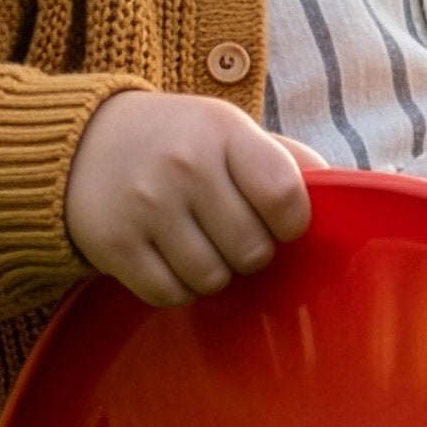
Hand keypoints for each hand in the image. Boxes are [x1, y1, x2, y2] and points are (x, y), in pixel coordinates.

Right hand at [63, 89, 321, 305]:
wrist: (81, 143)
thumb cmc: (178, 141)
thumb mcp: (230, 131)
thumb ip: (285, 161)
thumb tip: (345, 193)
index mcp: (224, 132)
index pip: (285, 198)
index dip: (292, 224)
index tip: (279, 221)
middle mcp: (185, 167)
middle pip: (252, 250)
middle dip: (252, 251)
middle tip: (233, 233)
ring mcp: (146, 207)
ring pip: (213, 279)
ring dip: (216, 273)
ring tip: (201, 243)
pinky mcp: (114, 245)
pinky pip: (170, 295)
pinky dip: (179, 288)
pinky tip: (171, 258)